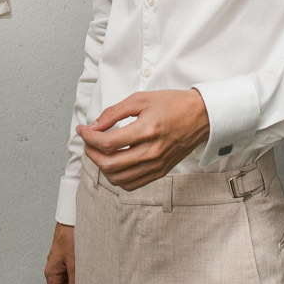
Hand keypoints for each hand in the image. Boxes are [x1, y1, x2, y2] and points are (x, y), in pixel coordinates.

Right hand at [44, 223, 74, 283]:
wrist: (69, 224)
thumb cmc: (67, 238)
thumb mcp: (72, 261)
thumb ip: (74, 279)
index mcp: (51, 274)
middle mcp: (54, 273)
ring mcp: (60, 269)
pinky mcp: (66, 265)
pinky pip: (70, 278)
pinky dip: (76, 282)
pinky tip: (85, 282)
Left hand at [78, 89, 209, 190]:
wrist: (201, 116)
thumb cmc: (173, 104)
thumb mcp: (141, 99)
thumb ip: (114, 113)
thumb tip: (94, 126)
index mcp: (146, 130)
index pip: (107, 142)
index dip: (88, 137)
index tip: (83, 130)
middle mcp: (151, 151)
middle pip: (108, 164)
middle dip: (90, 153)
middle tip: (88, 141)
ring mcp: (156, 165)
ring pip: (117, 178)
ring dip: (102, 167)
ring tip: (100, 152)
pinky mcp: (160, 172)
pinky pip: (131, 184)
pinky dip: (117, 177)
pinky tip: (115, 163)